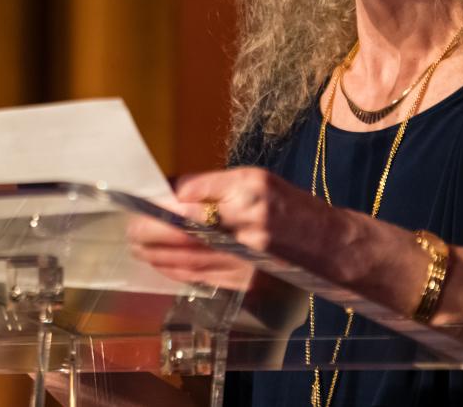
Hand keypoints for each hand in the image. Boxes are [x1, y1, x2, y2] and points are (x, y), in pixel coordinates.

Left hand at [129, 167, 341, 287]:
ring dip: (158, 254)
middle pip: (185, 228)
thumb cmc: (293, 207)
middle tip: (130, 229)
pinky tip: (162, 265)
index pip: (192, 195)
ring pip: (189, 256)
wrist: (332, 246)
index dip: (161, 203)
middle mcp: (249, 220)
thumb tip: (172, 190)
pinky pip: (203, 276)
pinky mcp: (248, 281)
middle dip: (151, 231)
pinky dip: (178, 271)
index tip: (140, 202)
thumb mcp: (259, 179)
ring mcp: (249, 255)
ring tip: (138, 248)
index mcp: (251, 188)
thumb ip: (215, 185)